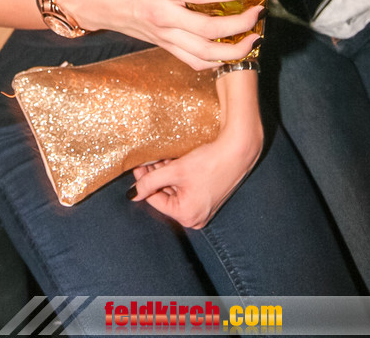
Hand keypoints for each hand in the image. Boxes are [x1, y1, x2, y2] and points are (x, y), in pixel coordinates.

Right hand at [61, 0, 262, 70]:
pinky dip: (216, 61)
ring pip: (205, 53)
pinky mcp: (164, 46)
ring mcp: (164, 35)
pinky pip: (194, 61)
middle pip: (208, 30)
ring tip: (254, 38)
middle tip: (258, 12)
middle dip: (240, 24)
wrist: (97, 3)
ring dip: (235, 50)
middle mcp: (164, 15)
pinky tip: (231, 51)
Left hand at [129, 116, 262, 228]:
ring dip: (166, 175)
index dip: (143, 181)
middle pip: (165, 195)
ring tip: (160, 158)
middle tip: (147, 160)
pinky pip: (185, 189)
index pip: (155, 199)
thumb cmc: (209, 163)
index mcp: (186, 216)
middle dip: (155, 177)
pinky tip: (173, 162)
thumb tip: (132, 194)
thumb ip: (150, 182)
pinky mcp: (207, 197)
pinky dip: (178, 176)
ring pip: (175, 190)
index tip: (137, 166)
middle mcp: (195, 217)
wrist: (237, 151)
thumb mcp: (175, 171)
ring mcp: (202, 208)